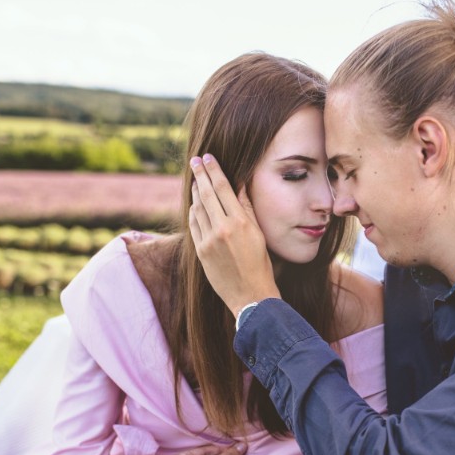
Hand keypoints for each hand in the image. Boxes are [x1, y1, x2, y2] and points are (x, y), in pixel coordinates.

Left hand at [188, 154, 280, 316]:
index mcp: (241, 223)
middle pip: (206, 194)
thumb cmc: (260, 265)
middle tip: (195, 161)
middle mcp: (222, 229)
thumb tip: (240, 185)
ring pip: (197, 209)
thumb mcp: (259, 234)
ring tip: (196, 181)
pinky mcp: (200, 252)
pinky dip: (193, 212)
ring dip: (196, 192)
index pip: (223, 188)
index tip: (208, 158)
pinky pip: (193, 225)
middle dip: (200, 175)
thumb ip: (246, 208)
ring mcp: (208, 241)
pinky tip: (194, 204)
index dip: (214, 170)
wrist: (250, 296)